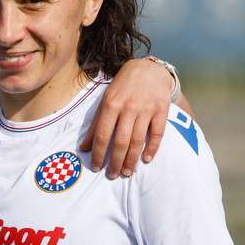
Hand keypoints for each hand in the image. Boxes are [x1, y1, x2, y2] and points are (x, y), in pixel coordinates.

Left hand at [80, 58, 174, 177]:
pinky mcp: (161, 109)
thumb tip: (83, 147)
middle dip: (115, 162)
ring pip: (137, 140)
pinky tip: (146, 160)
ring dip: (131, 160)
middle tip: (112, 175)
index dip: (97, 154)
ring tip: (126, 172)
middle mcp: (128, 107)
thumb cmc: (123, 87)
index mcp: (111, 104)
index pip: (101, 135)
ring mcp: (146, 108)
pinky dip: (152, 148)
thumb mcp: (105, 101)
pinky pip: (157, 133)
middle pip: (120, 142)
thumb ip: (94, 124)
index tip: (96, 167)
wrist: (148, 69)